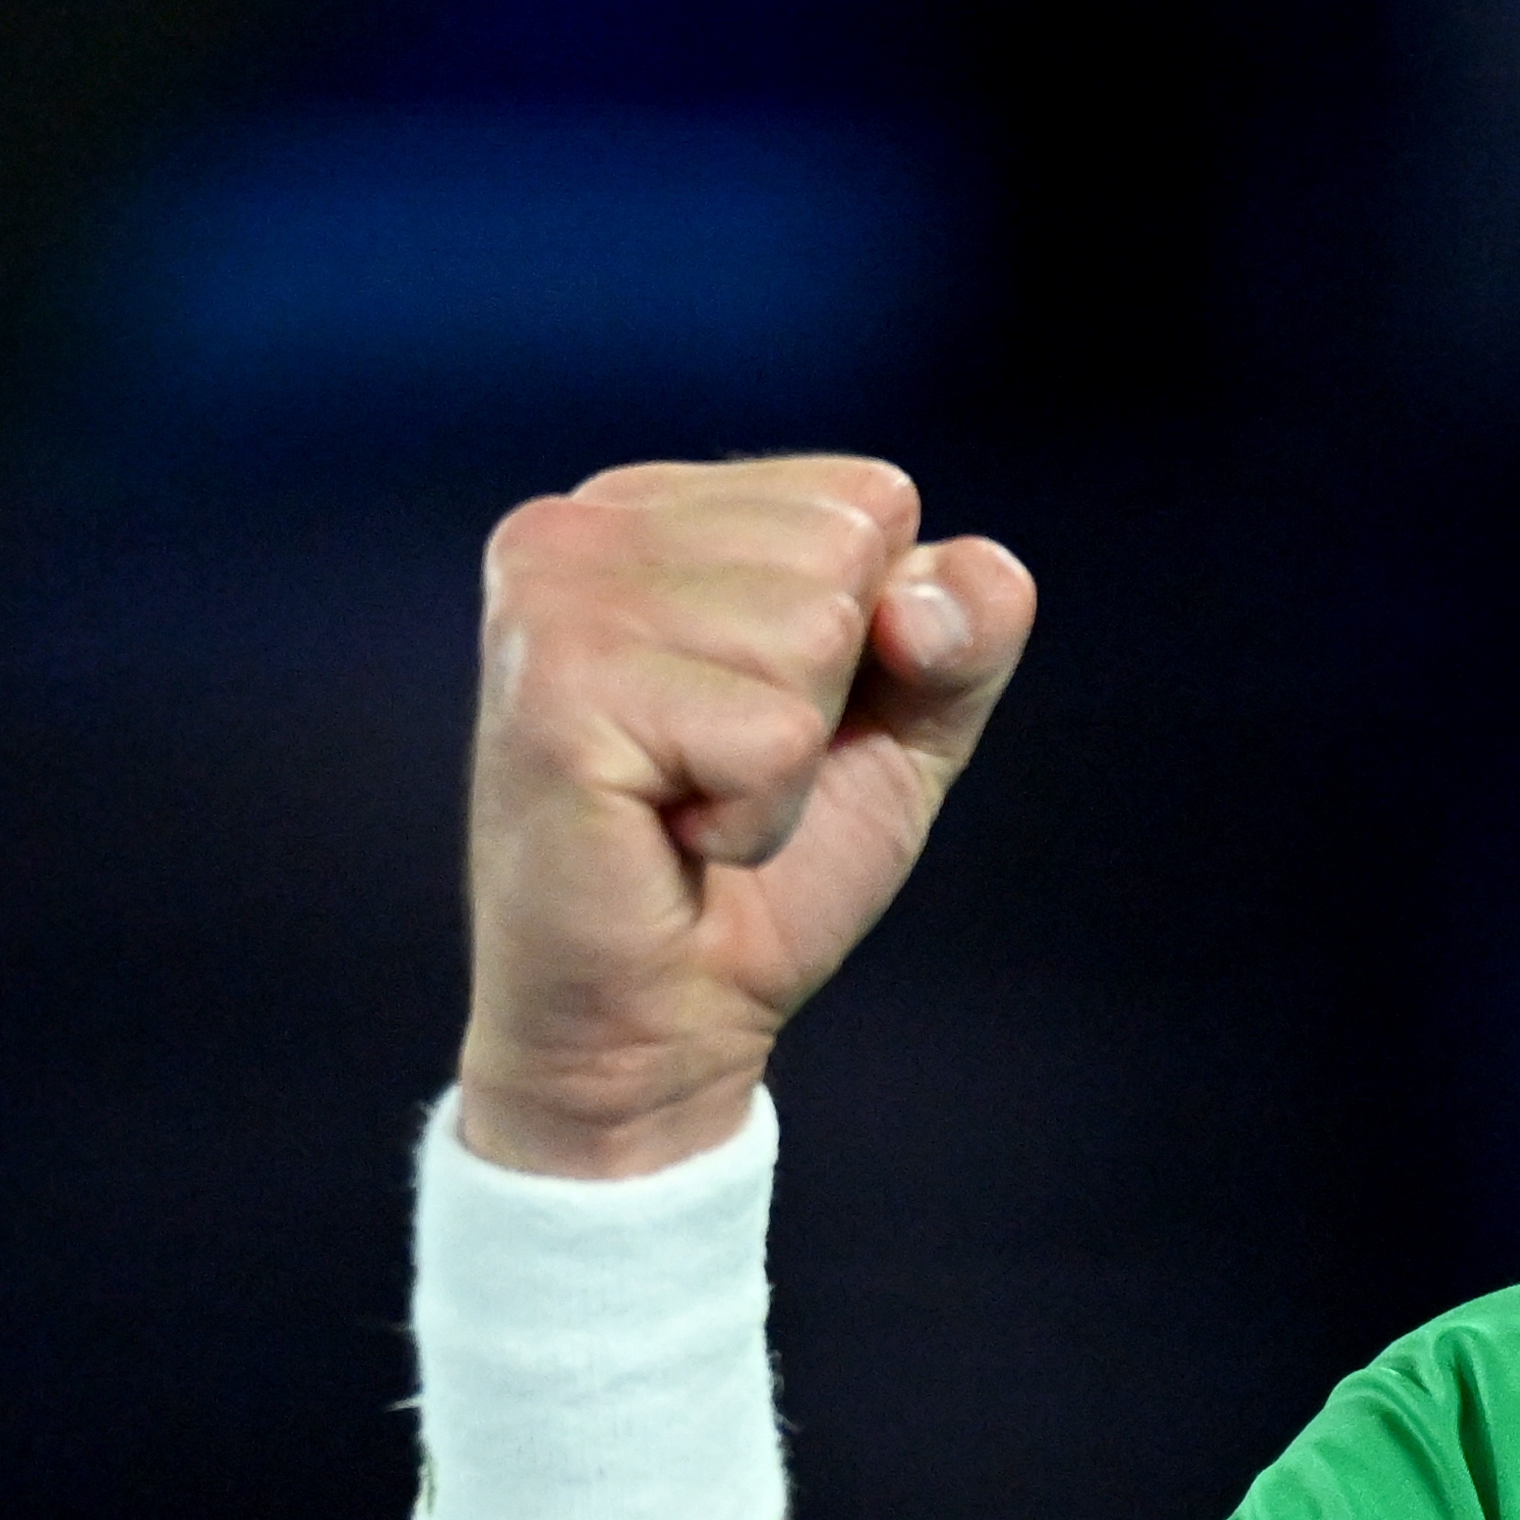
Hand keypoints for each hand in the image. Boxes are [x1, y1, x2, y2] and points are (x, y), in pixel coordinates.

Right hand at [455, 455, 1034, 1177]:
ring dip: (787, 758)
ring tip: (694, 802)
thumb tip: (922, 599)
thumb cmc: (763, 866)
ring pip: (816, 630)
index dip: (878, 634)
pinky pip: (773, 732)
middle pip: (846, 550)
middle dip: (829, 691)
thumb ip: (968, 623)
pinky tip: (674, 837)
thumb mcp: (907, 721)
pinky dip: (758, 815)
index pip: (871, 496)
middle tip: (726, 769)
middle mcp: (575, 526)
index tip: (768, 715)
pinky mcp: (554, 695)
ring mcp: (552, 602)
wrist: (659, 1023)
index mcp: (649, 505)